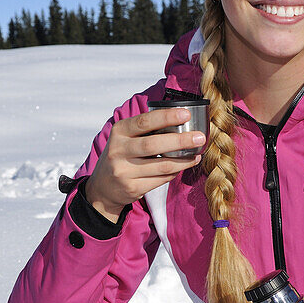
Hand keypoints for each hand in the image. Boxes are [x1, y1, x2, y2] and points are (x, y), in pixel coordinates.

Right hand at [83, 107, 205, 221]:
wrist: (103, 187)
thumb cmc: (121, 155)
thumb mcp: (125, 138)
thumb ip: (146, 130)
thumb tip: (181, 122)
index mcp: (119, 132)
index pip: (144, 121)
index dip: (166, 117)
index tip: (186, 114)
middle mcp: (118, 151)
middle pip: (153, 145)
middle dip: (180, 140)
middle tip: (200, 137)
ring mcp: (124, 171)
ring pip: (161, 165)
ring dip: (184, 160)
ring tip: (197, 154)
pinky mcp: (132, 188)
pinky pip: (161, 179)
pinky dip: (175, 172)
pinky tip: (184, 166)